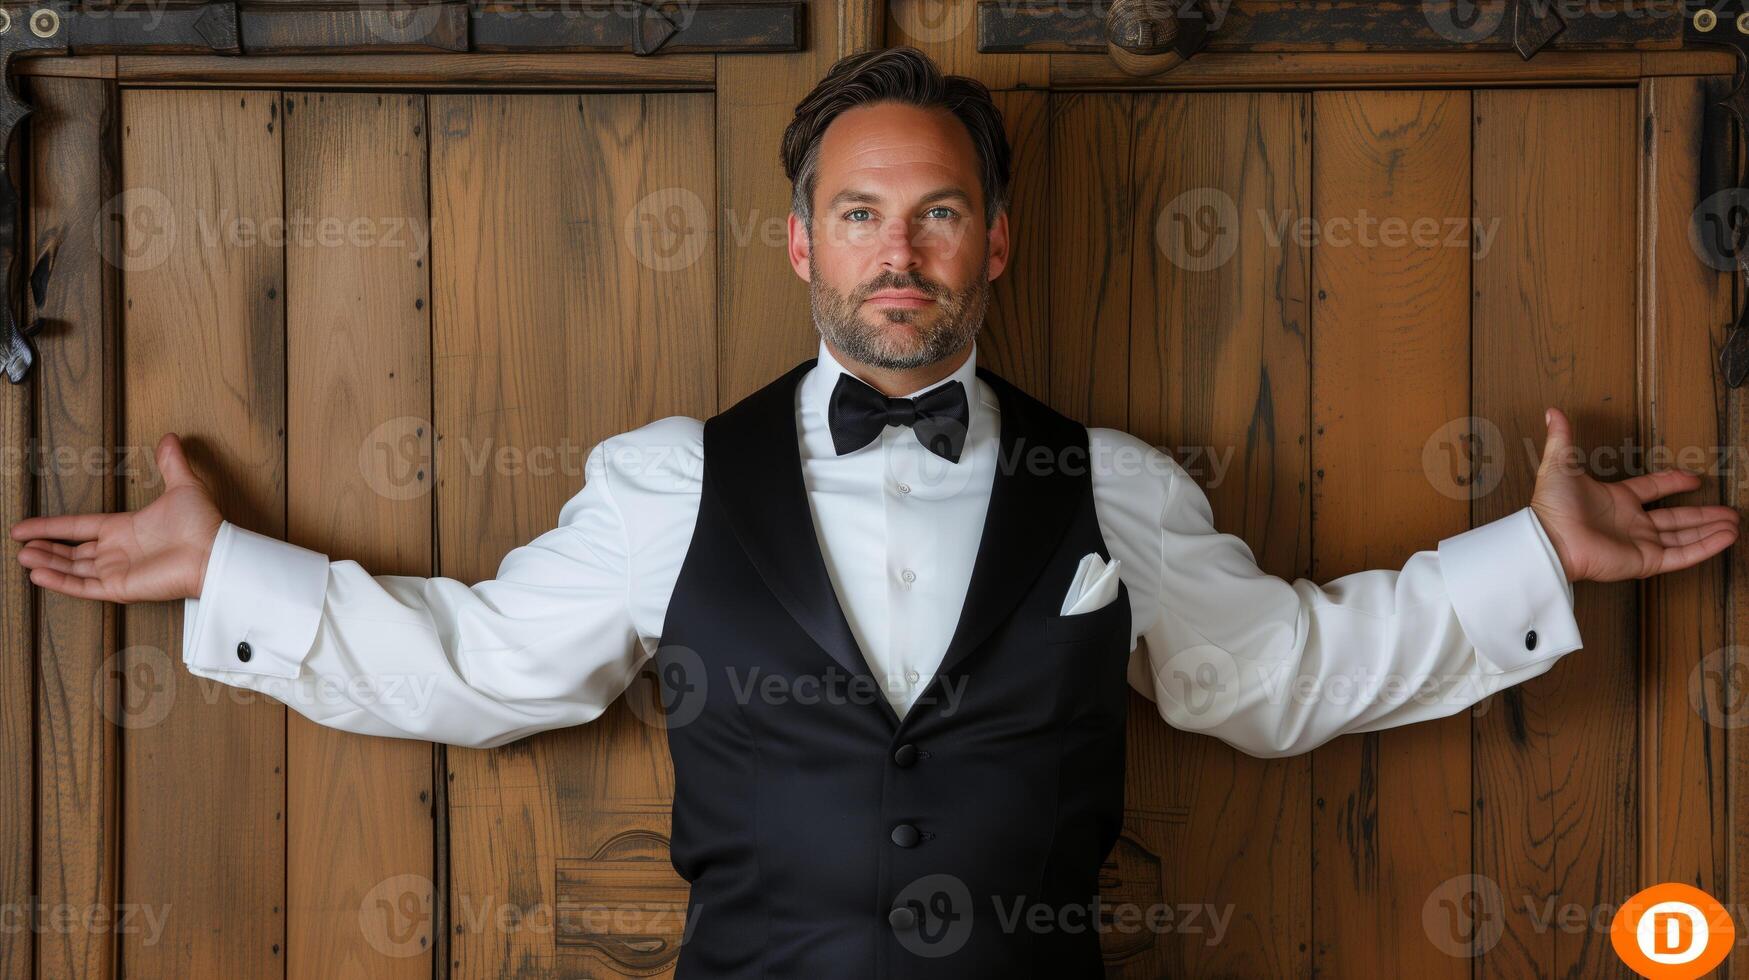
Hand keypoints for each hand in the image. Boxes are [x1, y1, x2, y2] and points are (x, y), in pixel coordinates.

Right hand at [9, 433, 223, 601]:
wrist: (215, 552)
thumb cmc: (203, 524)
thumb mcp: (183, 486)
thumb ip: (171, 463)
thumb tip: (170, 438)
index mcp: (125, 529)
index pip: (78, 527)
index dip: (51, 526)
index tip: (25, 527)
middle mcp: (118, 551)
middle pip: (72, 551)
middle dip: (46, 548)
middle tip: (20, 545)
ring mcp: (118, 570)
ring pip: (73, 569)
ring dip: (48, 563)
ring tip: (23, 557)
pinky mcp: (121, 588)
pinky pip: (84, 587)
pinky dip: (61, 582)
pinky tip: (39, 575)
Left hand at [1529, 407, 1738, 582]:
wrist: (1548, 540)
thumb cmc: (1552, 506)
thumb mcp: (1559, 465)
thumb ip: (1562, 438)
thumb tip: (1552, 411)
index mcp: (1616, 500)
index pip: (1652, 489)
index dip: (1673, 481)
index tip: (1694, 477)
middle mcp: (1631, 523)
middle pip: (1676, 517)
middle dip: (1703, 514)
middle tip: (1729, 511)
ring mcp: (1639, 543)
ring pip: (1684, 536)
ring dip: (1710, 529)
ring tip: (1735, 523)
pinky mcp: (1645, 561)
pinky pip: (1682, 555)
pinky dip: (1705, 547)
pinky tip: (1726, 538)